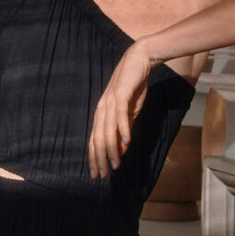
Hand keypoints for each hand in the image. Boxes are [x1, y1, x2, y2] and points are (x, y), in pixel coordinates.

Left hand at [88, 43, 152, 179]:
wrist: (139, 60)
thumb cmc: (134, 87)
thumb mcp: (130, 113)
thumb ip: (124, 130)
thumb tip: (122, 149)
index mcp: (102, 114)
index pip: (94, 140)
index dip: (95, 158)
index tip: (97, 174)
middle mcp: (102, 108)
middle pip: (97, 138)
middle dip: (99, 159)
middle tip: (102, 175)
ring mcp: (110, 101)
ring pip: (107, 130)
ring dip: (111, 149)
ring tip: (116, 163)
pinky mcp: (121, 93)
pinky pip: (120, 114)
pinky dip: (123, 129)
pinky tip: (127, 142)